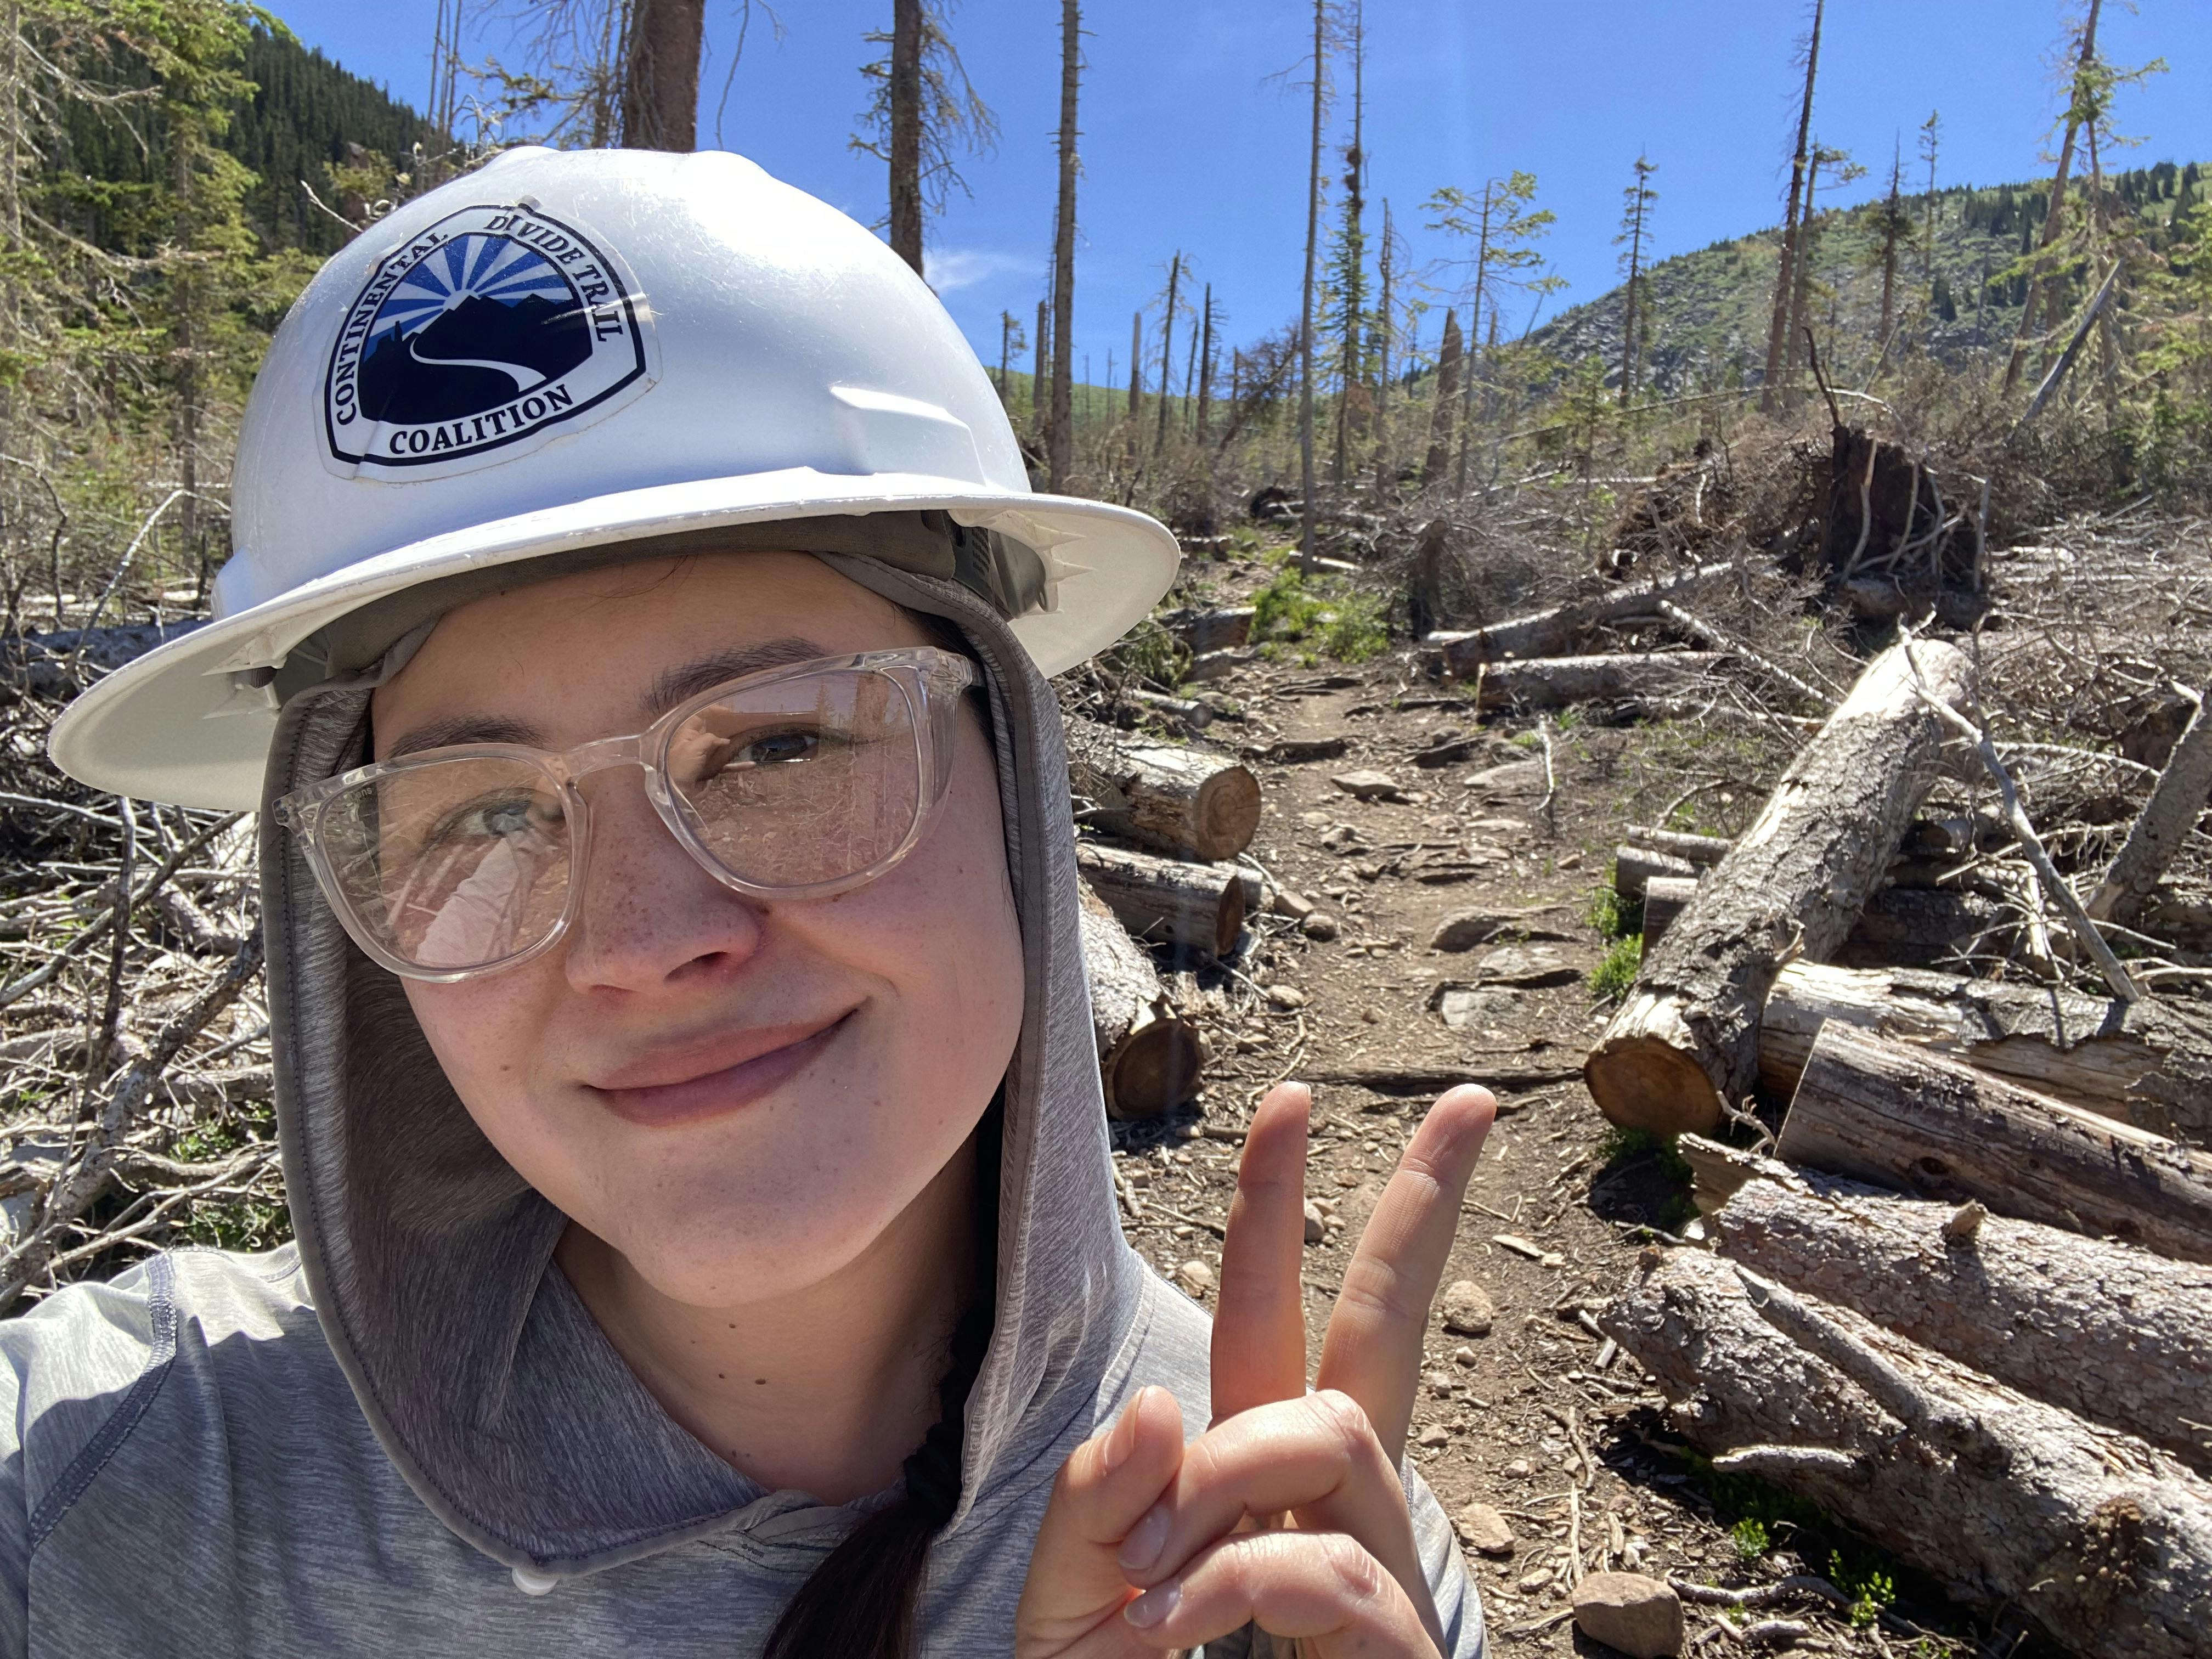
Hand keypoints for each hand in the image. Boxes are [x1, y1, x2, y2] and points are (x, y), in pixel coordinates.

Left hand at [1015, 1081, 1496, 1656]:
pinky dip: (1225, 1583)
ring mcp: (1371, 1559)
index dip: (1278, 1205)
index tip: (1294, 1095)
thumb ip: (1101, 1494)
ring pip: (1324, 1430)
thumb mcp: (1079, 1595)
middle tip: (1469, 1098)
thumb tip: (1155, 1397)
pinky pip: (1314, 1563)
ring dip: (1223, 1476)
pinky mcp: (1389, 1640)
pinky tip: (1163, 1633)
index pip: (1273, 1311)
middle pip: (1387, 1317)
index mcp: (1258, 1465)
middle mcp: (1332, 1491)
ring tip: (1147, 1585)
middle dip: (1422, 1201)